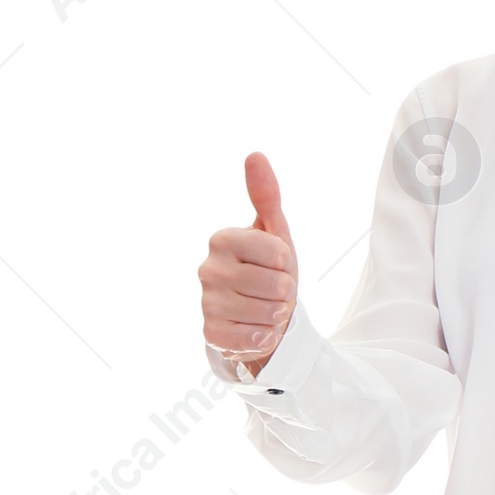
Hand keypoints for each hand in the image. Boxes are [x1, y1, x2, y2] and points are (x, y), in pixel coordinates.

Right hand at [199, 153, 298, 365]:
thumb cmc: (269, 271)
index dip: (287, 262)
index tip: (277, 263)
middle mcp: (208, 268)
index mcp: (222, 239)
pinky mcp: (211, 333)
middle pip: (275, 285)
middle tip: (273, 291)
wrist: (261, 316)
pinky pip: (253, 339)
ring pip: (267, 313)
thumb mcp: (275, 233)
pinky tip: (257, 329)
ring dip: (277, 315)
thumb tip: (254, 155)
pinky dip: (264, 337)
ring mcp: (207, 302)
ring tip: (266, 309)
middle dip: (285, 292)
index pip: (277, 253)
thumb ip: (266, 196)